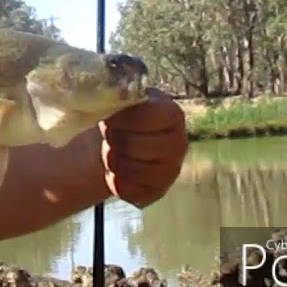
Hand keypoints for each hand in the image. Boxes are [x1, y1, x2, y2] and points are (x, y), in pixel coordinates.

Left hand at [99, 89, 187, 207]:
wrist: (118, 142)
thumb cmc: (120, 117)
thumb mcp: (121, 101)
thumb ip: (120, 97)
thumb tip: (113, 93)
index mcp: (172, 113)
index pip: (149, 118)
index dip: (124, 120)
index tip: (109, 120)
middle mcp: (179, 143)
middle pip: (141, 146)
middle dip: (116, 142)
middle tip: (107, 137)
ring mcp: (172, 170)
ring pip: (139, 172)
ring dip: (115, 163)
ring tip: (108, 153)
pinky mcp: (159, 191)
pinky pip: (135, 192)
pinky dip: (117, 184)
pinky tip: (113, 173)